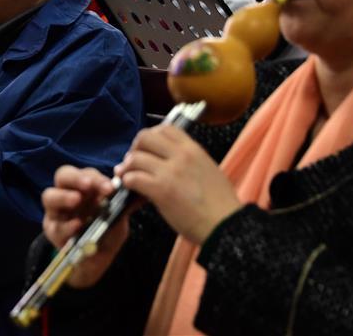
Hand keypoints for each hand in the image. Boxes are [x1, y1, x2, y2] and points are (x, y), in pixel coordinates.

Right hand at [42, 166, 130, 288]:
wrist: (96, 260)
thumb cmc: (105, 231)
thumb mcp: (118, 217)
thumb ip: (126, 205)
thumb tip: (142, 194)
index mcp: (84, 187)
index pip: (86, 174)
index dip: (97, 178)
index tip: (110, 187)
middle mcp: (68, 194)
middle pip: (63, 176)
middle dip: (75, 178)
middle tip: (88, 185)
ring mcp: (57, 212)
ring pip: (49, 196)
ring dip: (63, 196)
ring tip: (76, 200)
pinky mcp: (52, 231)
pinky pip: (55, 226)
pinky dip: (66, 225)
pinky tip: (77, 226)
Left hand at [116, 125, 241, 244]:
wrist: (226, 225)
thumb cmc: (220, 203)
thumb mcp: (208, 169)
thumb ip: (188, 160)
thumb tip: (166, 160)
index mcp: (193, 149)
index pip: (165, 128)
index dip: (151, 135)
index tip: (147, 147)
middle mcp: (181, 156)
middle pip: (145, 137)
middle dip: (135, 148)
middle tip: (133, 161)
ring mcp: (170, 172)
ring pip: (135, 158)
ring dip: (127, 167)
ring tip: (127, 175)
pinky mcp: (160, 190)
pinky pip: (133, 178)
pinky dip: (127, 181)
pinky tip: (130, 187)